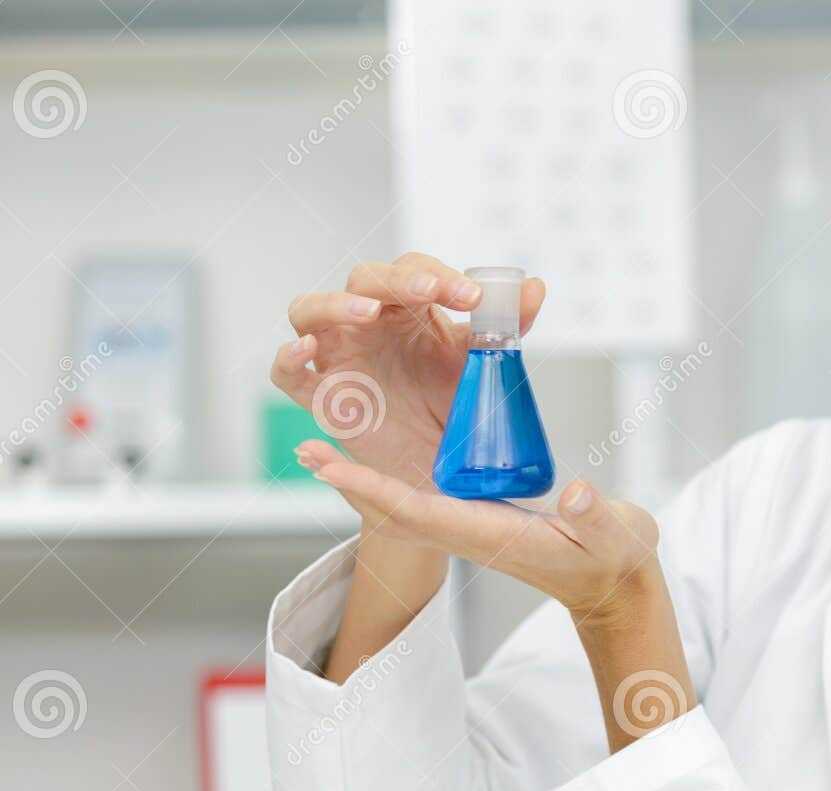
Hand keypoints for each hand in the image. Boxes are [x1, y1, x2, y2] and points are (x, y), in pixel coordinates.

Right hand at [270, 253, 544, 486]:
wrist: (442, 470)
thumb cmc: (454, 407)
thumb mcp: (482, 366)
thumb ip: (508, 326)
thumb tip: (535, 285)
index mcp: (409, 309)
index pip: (414, 272)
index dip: (439, 276)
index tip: (472, 297)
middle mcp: (368, 324)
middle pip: (364, 279)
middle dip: (397, 280)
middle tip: (431, 291)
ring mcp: (339, 356)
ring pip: (310, 310)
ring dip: (335, 304)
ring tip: (368, 310)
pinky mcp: (320, 397)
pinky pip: (288, 372)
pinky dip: (288, 356)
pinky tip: (306, 349)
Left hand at [296, 441, 660, 623]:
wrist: (614, 585)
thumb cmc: (612, 560)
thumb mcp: (614, 535)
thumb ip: (595, 517)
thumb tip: (574, 495)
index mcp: (492, 535)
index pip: (421, 512)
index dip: (375, 489)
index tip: (335, 467)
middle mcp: (470, 532)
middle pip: (393, 510)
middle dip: (349, 482)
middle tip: (306, 449)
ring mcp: (471, 526)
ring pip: (400, 506)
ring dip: (359, 480)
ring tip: (320, 448)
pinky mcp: (479, 517)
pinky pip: (419, 500)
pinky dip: (386, 480)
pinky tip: (370, 457)